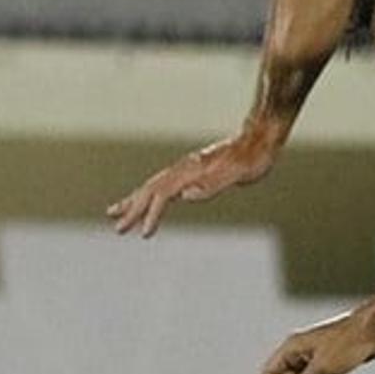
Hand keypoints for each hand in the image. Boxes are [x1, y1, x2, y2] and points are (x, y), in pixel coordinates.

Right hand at [107, 128, 278, 237]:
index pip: (164, 195)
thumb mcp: (237, 174)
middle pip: (151, 190)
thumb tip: (185, 194)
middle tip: (118, 229)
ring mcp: (187, 169)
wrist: (259, 139)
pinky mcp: (191, 171)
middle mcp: (185, 168)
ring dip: (134, 201)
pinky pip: (163, 185)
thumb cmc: (252, 159)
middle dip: (133, 210)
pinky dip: (148, 195)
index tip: (144, 234)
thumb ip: (212, 184)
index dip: (152, 215)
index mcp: (193, 171)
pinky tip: (144, 201)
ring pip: (153, 186)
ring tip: (114, 214)